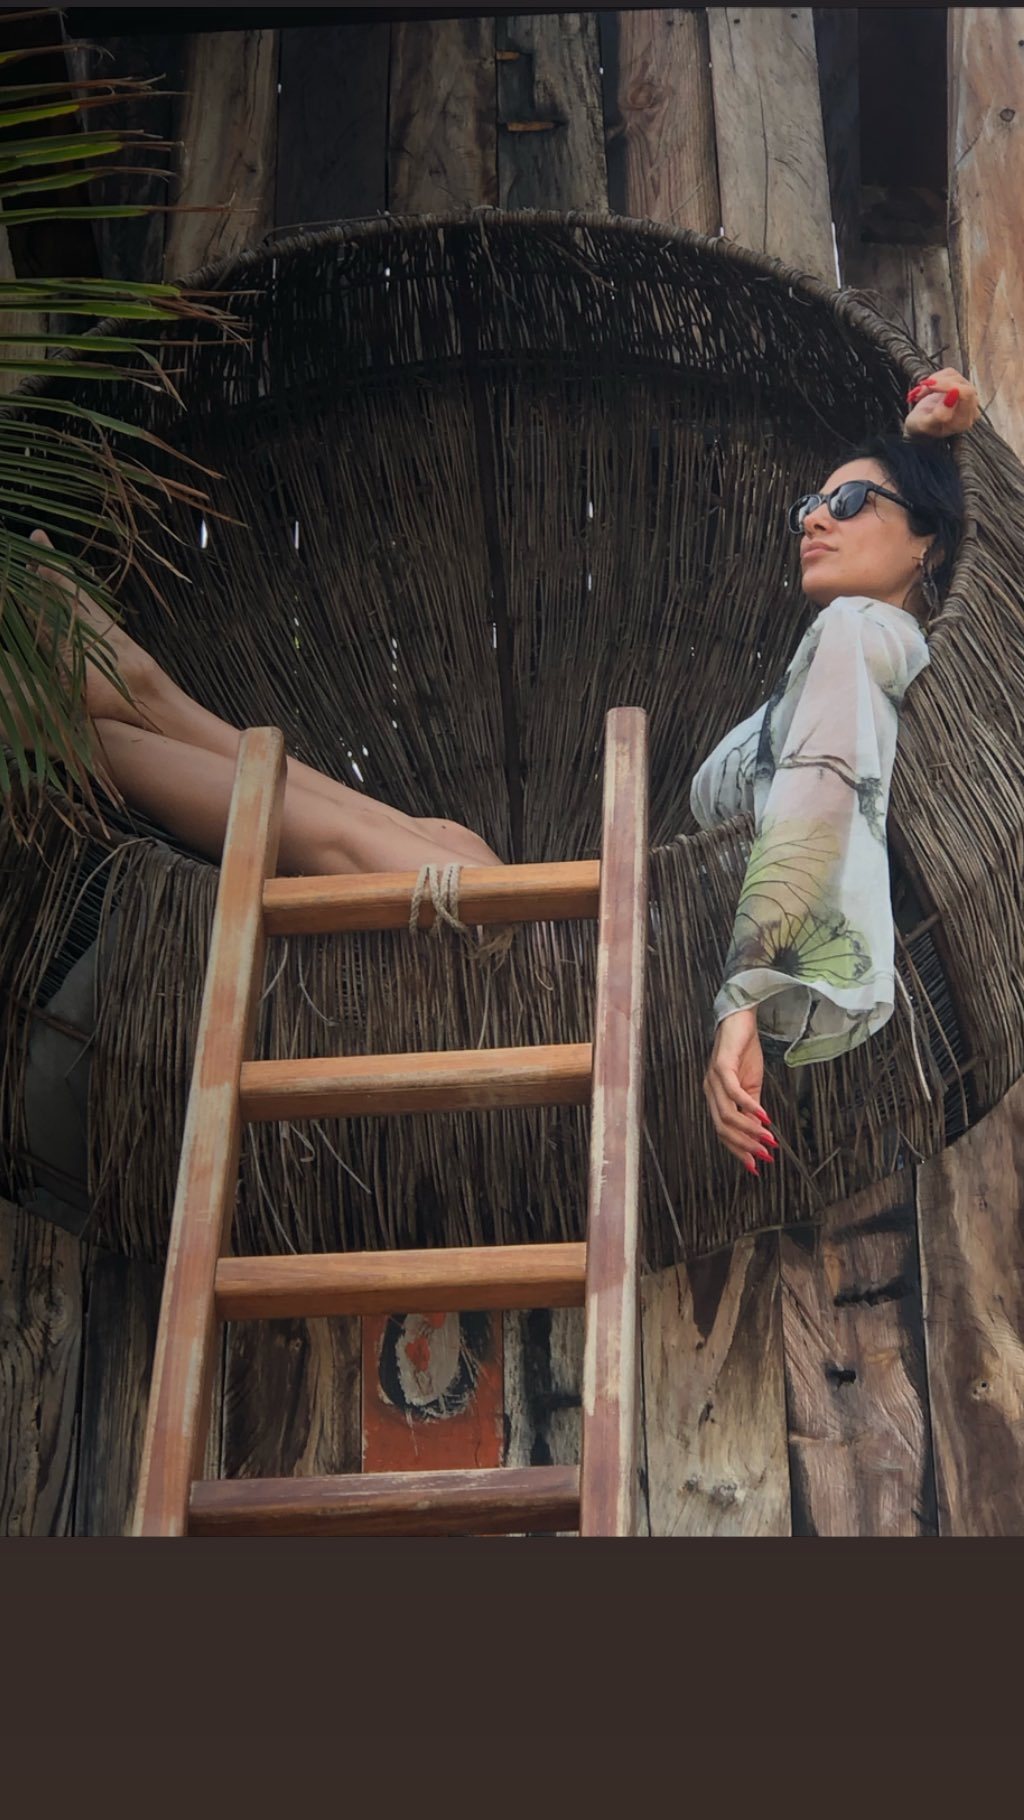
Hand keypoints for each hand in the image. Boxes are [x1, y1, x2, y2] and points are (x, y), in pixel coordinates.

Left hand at [702, 1007, 777, 1175]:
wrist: (741, 1021)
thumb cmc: (745, 1053)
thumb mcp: (752, 1086)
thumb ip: (751, 1109)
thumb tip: (761, 1133)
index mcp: (715, 1099)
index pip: (723, 1132)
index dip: (738, 1150)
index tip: (755, 1166)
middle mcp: (709, 1092)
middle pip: (722, 1128)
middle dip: (744, 1145)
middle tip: (765, 1156)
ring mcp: (713, 1080)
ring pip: (727, 1114)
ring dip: (749, 1130)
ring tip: (768, 1139)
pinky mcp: (721, 1066)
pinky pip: (733, 1092)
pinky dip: (749, 1107)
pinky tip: (764, 1117)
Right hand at [903, 367, 979, 438]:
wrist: (919, 423)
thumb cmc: (922, 426)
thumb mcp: (925, 424)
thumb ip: (940, 414)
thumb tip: (953, 394)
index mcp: (963, 421)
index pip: (966, 394)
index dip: (950, 386)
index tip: (931, 386)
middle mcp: (970, 407)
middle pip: (963, 384)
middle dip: (941, 382)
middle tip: (923, 386)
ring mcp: (966, 394)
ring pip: (955, 377)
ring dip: (935, 381)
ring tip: (921, 392)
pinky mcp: (960, 385)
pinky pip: (950, 373)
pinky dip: (936, 378)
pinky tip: (929, 388)